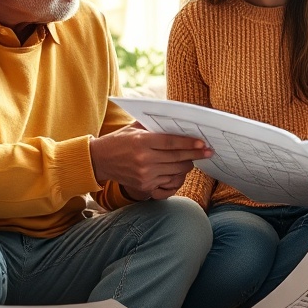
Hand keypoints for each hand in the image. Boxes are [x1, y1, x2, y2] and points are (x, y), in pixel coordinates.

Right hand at [90, 125, 212, 200]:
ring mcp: (144, 175)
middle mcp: (144, 159)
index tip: (202, 143)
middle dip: (195, 155)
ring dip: (187, 165)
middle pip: (177, 158)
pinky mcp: (144, 186)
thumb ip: (153, 126)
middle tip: (208, 152)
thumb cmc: (119, 140)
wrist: (99, 161)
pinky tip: (180, 169)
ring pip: (175, 171)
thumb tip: (177, 121)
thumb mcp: (133, 128)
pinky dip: (176, 175)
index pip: (171, 143)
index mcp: (142, 142)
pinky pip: (167, 181)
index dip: (189, 143)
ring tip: (193, 159)